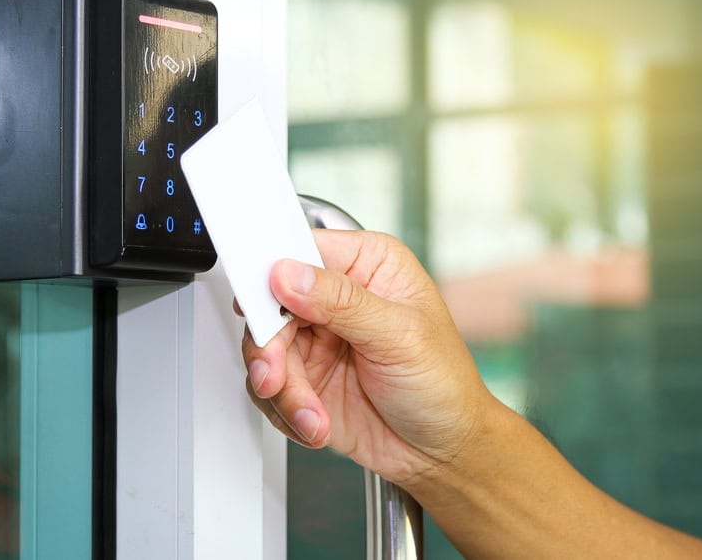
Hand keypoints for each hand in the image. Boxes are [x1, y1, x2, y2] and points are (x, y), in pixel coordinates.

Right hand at [240, 229, 490, 485]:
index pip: (303, 250)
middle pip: (272, 304)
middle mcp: (337, 297)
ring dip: (282, 389)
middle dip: (270, 349)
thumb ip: (343, 302)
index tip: (257, 308)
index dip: (273, 277)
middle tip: (275, 376)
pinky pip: (268, 387)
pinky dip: (285, 410)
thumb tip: (290, 274)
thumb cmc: (445, 385)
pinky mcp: (304, 378)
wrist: (443, 451)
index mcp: (368, 266)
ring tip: (311, 414)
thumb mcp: (400, 336)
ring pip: (264, 350)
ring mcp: (318, 339)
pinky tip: (315, 423)